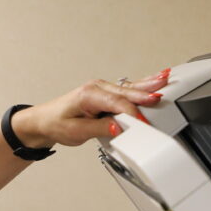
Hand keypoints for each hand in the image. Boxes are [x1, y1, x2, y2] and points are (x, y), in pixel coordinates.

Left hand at [12, 68, 170, 147]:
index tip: (143, 123)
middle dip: (145, 94)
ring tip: (165, 78)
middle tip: (162, 96)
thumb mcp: (76, 132)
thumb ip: (99, 129)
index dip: (132, 114)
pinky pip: (127, 89)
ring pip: (129, 88)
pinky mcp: (106, 93)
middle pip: (126, 92)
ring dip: (148, 85)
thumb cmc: (57, 124)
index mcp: (88, 95)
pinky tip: (156, 79)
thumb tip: (118, 128)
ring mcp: (102, 89)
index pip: (116, 104)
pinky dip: (142, 86)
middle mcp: (97, 88)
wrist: (45, 121)